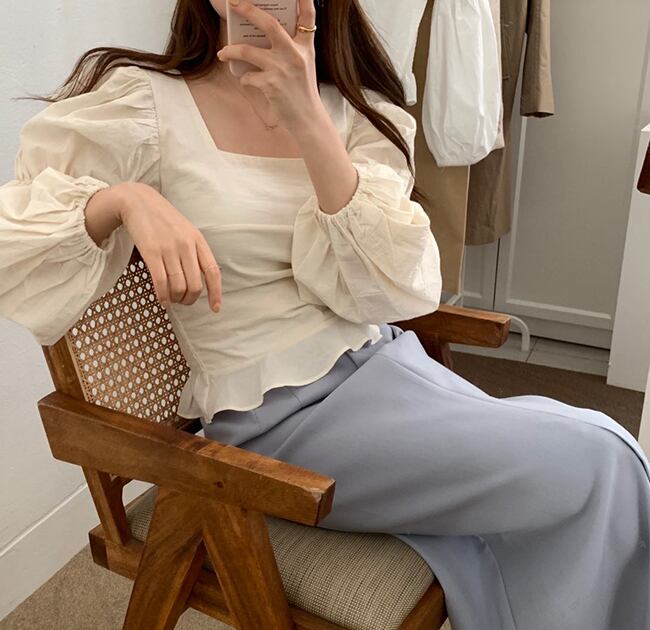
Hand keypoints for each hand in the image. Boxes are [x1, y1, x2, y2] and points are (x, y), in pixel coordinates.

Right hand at [117, 183, 221, 311]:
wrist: (139, 201)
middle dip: (189, 299)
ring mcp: (169, 248)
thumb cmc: (164, 220)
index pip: (213, 272)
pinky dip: (162, 295)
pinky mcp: (151, 252)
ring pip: (178, 286)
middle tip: (183, 301)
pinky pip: (160, 281)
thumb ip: (195, 252)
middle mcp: (186, 246)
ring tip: (171, 300)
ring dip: (175, 299)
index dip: (216, 293)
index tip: (215, 308)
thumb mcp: (187, 232)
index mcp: (198, 241)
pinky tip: (162, 299)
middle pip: (195, 285)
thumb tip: (201, 280)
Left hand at [217, 0, 319, 130]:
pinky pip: (248, 76)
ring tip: (223, 53)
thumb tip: (262, 35)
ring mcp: (282, 70)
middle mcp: (295, 55)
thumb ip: (290, 48)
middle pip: (269, 24)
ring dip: (230, 51)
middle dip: (248, 10)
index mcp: (306, 47)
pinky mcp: (271, 85)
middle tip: (234, 3)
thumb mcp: (304, 65)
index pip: (308, 16)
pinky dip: (245, 78)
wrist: (308, 120)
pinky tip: (248, 81)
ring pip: (248, 51)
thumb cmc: (302, 92)